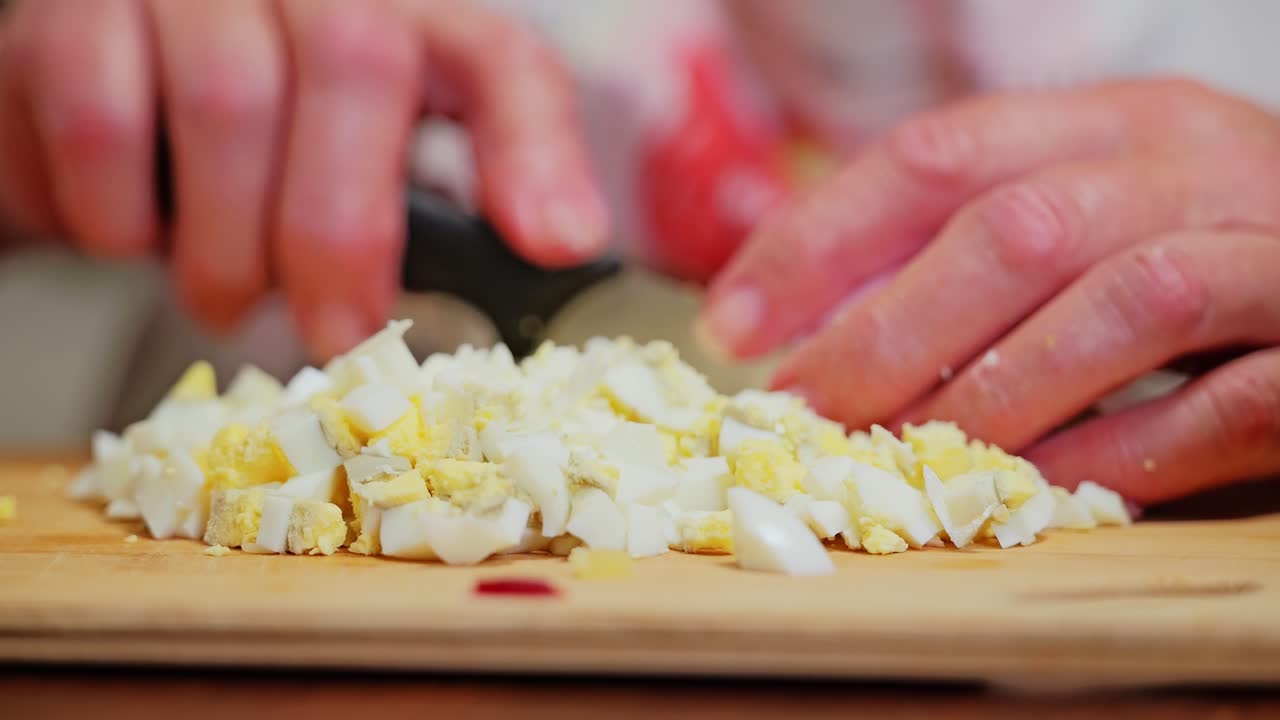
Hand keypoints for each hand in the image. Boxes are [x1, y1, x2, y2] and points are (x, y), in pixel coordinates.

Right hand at [0, 0, 606, 357]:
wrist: (105, 99)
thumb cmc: (264, 151)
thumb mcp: (378, 164)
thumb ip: (471, 187)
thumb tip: (566, 244)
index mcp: (406, 20)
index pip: (498, 59)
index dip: (536, 151)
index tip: (558, 246)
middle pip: (357, 62)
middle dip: (343, 232)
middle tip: (332, 334)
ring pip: (228, 101)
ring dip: (225, 244)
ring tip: (222, 289)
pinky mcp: (68, 11)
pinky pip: (99, 121)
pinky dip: (117, 215)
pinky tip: (134, 228)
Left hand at [699, 79, 1279, 504]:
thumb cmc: (1214, 244)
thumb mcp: (1099, 206)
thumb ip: (979, 245)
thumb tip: (818, 317)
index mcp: (1118, 119)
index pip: (939, 153)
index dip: (820, 238)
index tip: (733, 320)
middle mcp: (1194, 164)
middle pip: (1015, 229)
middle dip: (884, 329)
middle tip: (798, 408)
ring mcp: (1271, 251)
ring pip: (1118, 306)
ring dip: (988, 395)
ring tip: (895, 456)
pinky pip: (1216, 408)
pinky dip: (1111, 456)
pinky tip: (1028, 492)